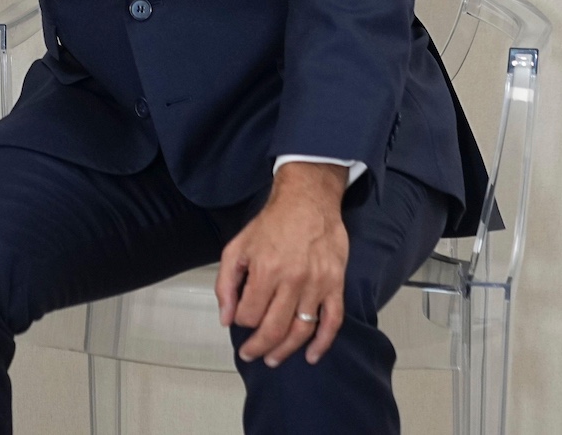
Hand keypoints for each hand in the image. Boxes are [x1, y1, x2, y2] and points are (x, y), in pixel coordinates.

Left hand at [215, 162, 350, 366]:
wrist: (308, 201)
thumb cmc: (270, 224)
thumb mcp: (237, 247)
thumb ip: (226, 283)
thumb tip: (226, 319)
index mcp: (265, 269)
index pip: (249, 314)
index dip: (241, 322)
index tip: (239, 320)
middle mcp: (292, 280)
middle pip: (273, 328)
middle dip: (258, 347)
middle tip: (250, 355)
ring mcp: (317, 285)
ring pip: (301, 331)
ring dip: (285, 351)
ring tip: (273, 359)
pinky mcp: (336, 285)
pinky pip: (333, 322)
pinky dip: (323, 344)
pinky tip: (312, 356)